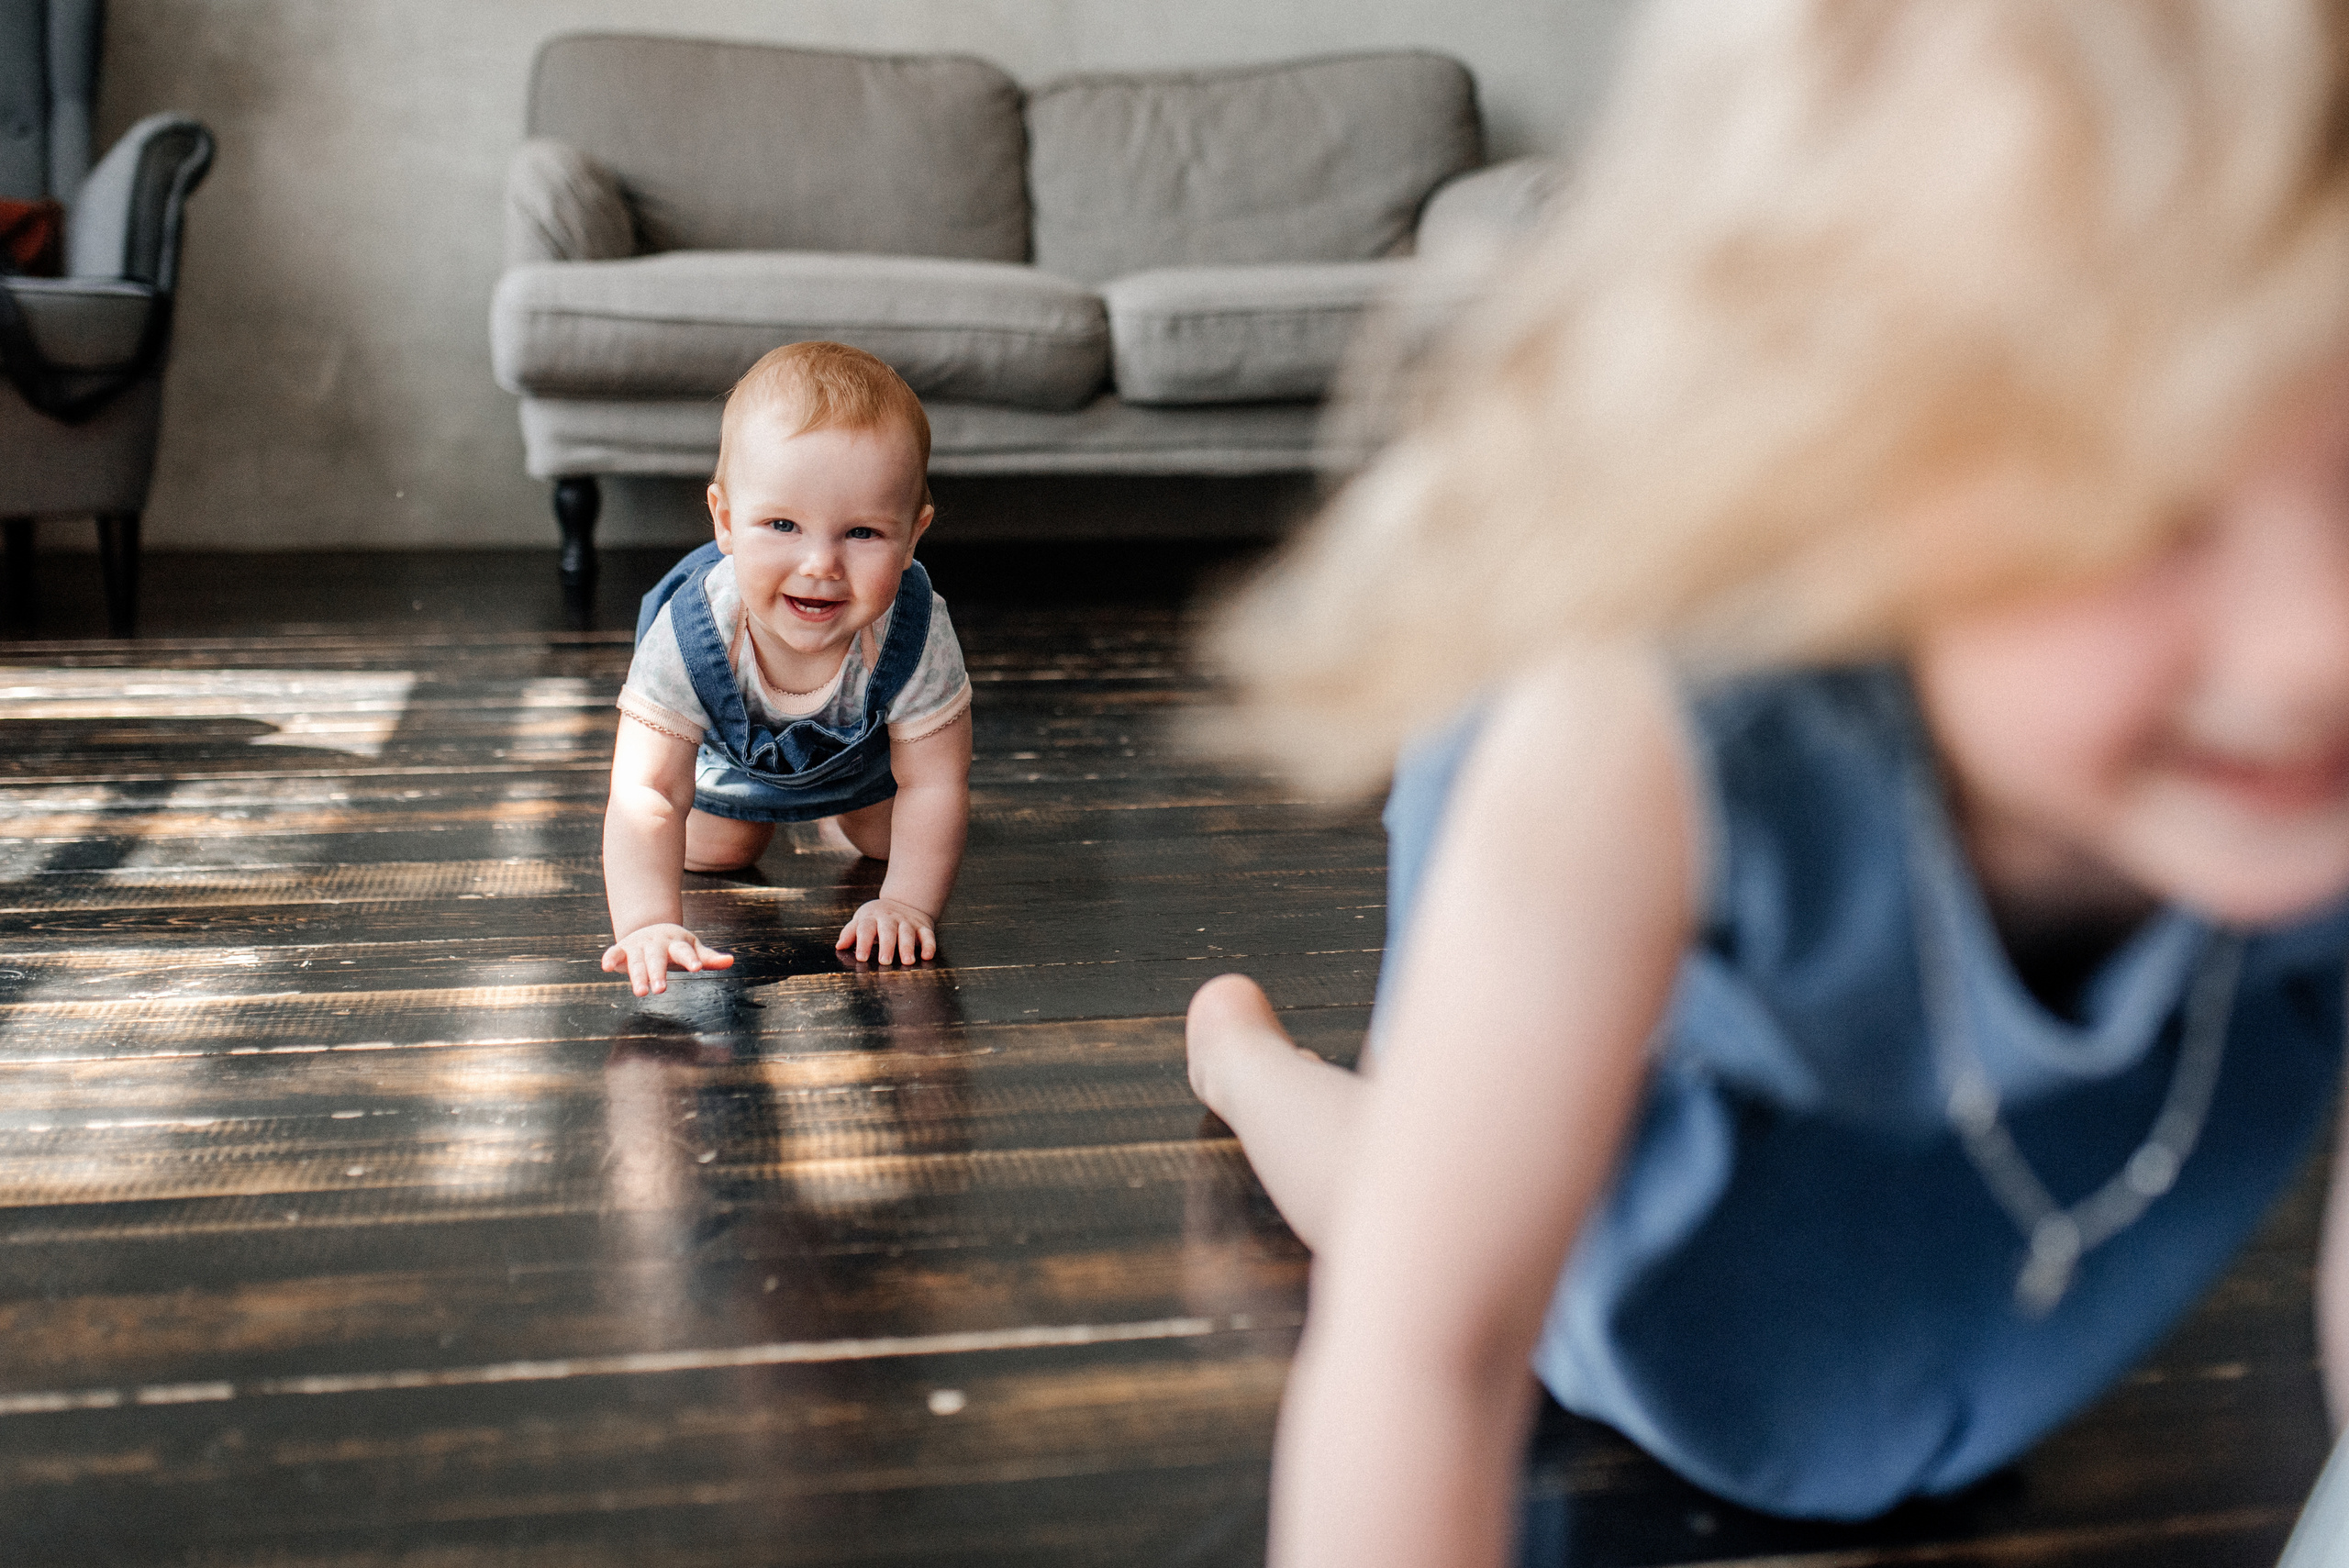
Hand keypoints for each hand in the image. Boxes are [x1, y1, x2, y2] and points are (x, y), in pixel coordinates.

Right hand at [602, 922, 732, 996]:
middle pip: (658, 958)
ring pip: (638, 961)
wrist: (650, 927)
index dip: (691, 959)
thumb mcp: (693, 949)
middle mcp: (657, 943)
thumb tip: (731, 961)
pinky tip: (605, 966)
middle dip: (659, 973)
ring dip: (638, 976)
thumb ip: (709, 957)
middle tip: (661, 990)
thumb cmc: (676, 945)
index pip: (685, 951)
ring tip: (641, 993)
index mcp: (677, 943)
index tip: (697, 967)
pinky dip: (610, 957)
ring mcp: (639, 945)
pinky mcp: (623, 949)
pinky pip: (615, 952)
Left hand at [836, 897, 936, 964]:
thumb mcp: (861, 920)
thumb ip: (850, 933)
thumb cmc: (876, 918)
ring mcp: (908, 922)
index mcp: (872, 917)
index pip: (866, 928)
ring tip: (907, 961)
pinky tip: (927, 956)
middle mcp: (890, 918)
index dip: (863, 942)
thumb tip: (839, 946)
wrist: (904, 902)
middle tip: (885, 962)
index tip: (861, 958)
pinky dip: (929, 945)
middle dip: (887, 946)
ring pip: (907, 932)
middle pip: (888, 930)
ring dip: (907, 946)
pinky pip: (927, 935)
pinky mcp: (923, 926)